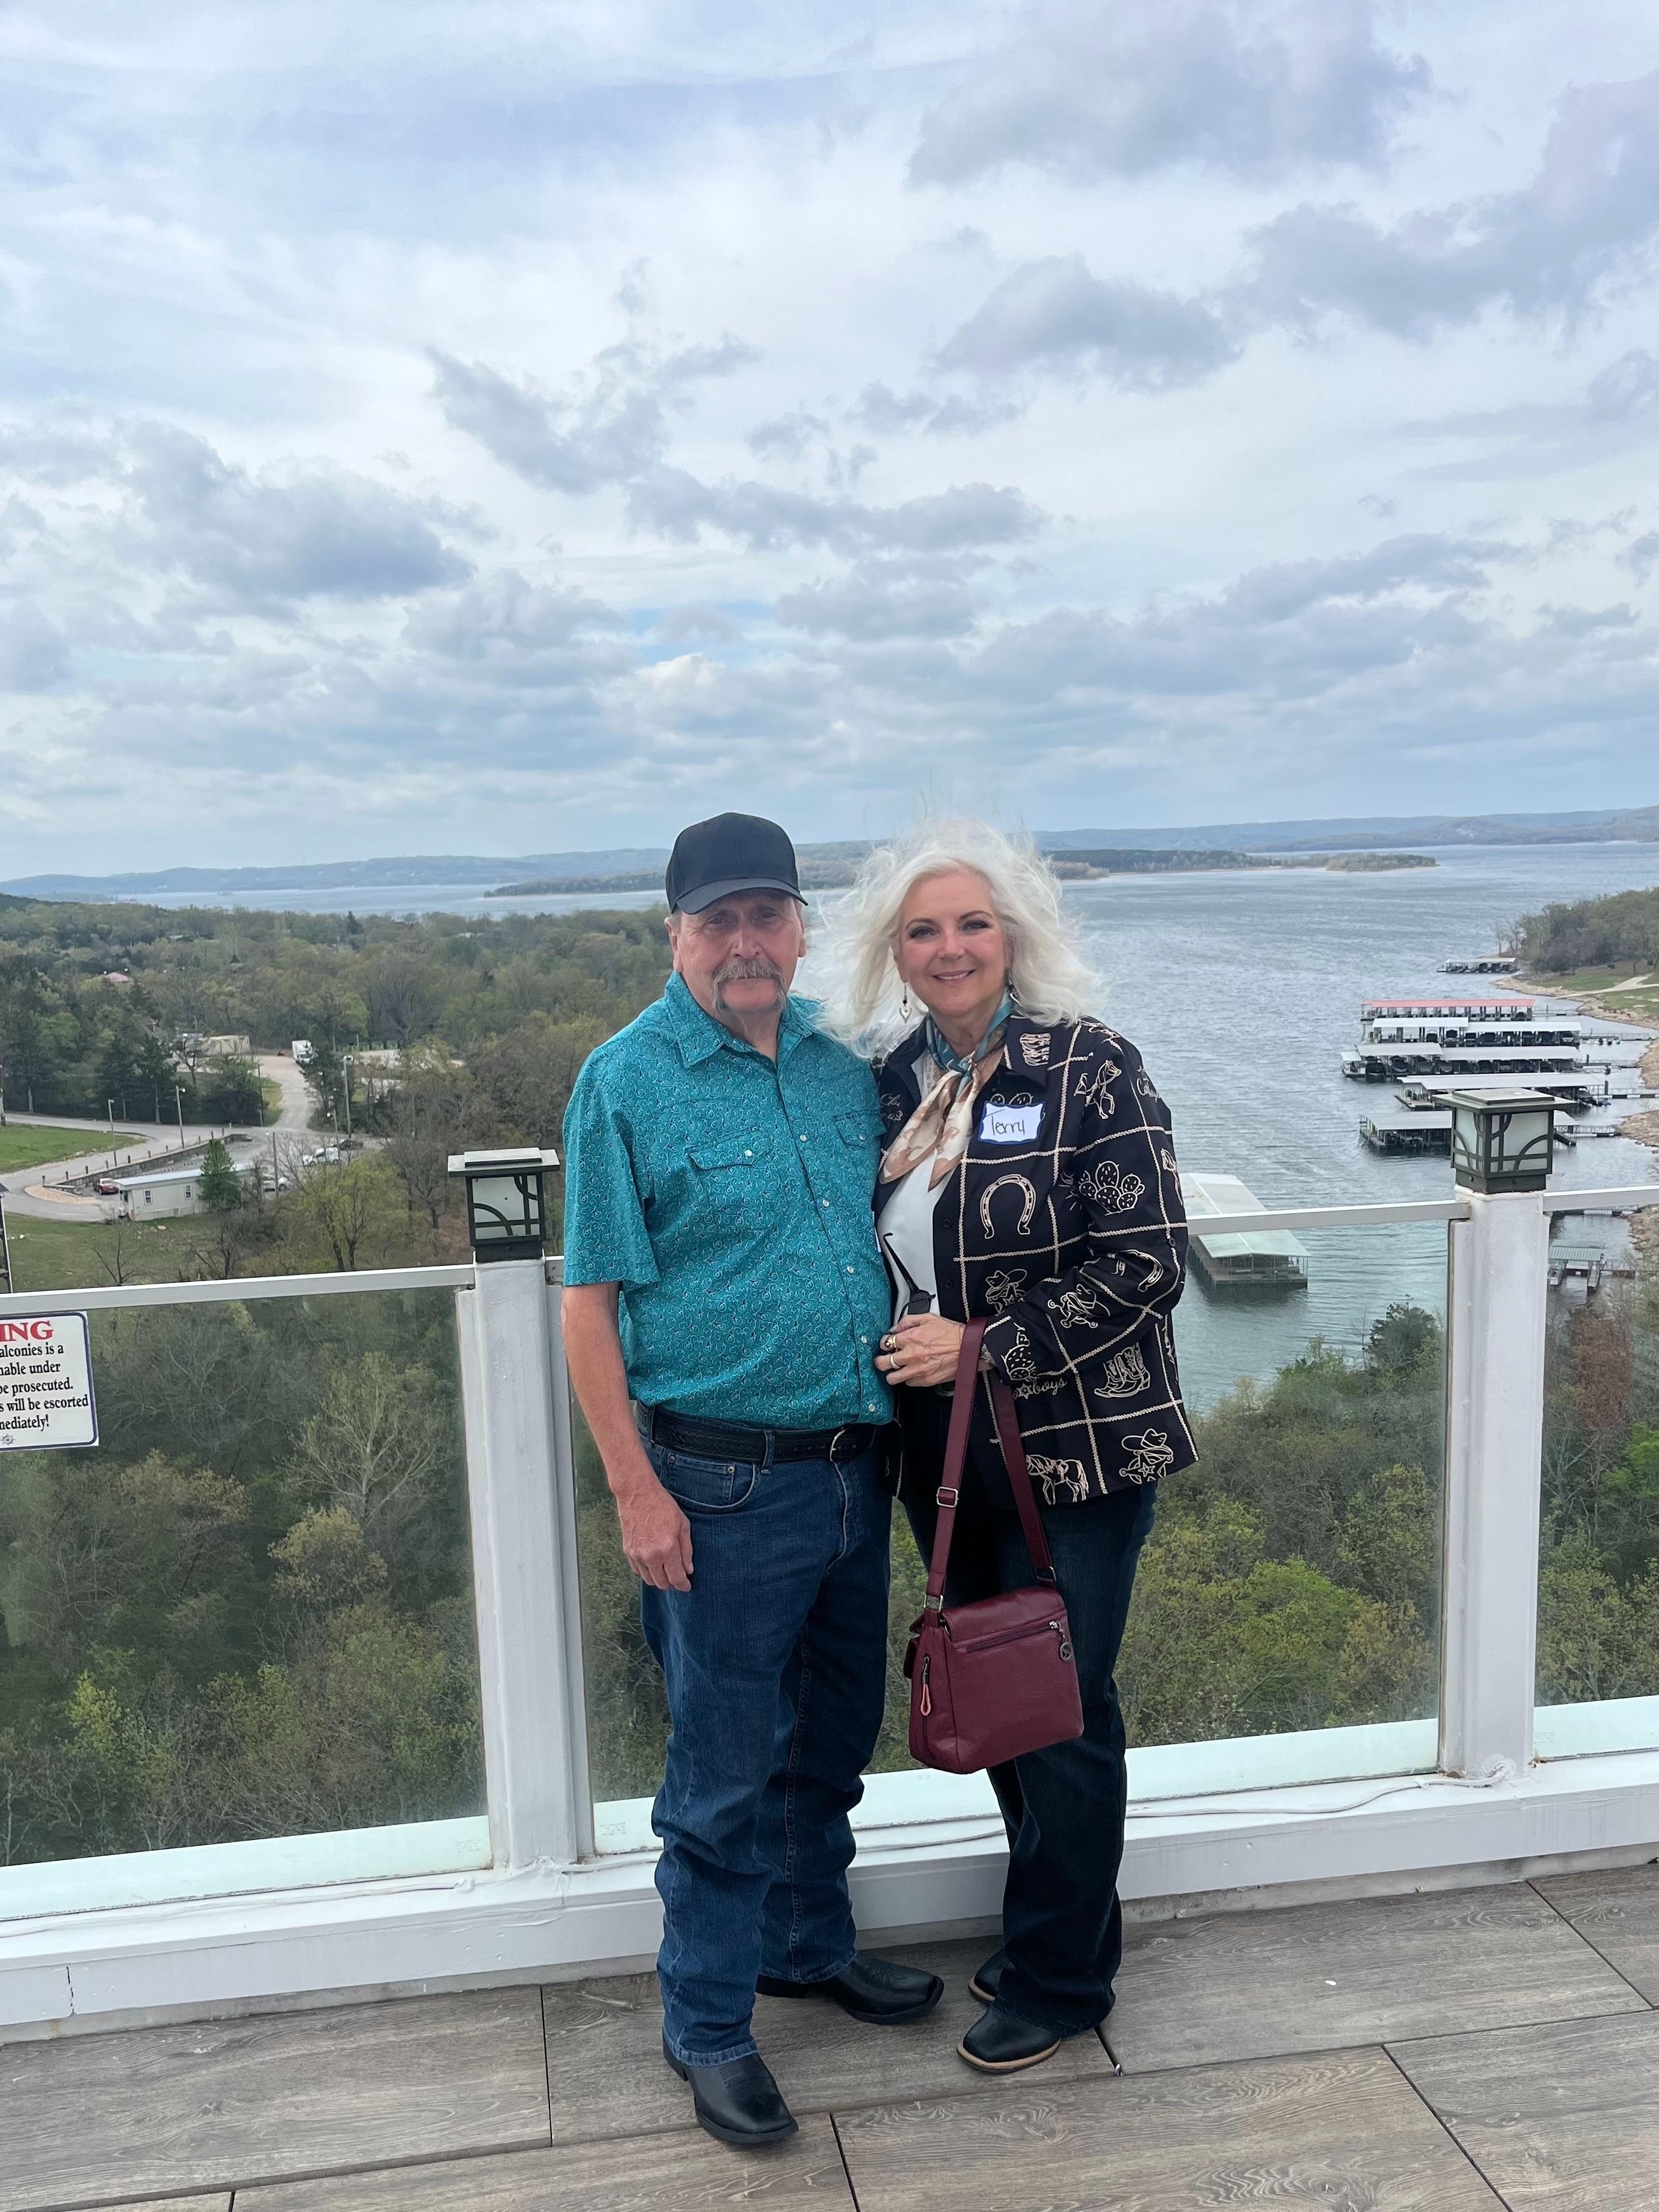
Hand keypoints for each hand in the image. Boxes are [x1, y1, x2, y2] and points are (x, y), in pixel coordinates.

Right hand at [614, 1474, 693, 1590]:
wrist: (638, 1494)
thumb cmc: (663, 1506)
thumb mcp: (683, 1525)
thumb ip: (686, 1550)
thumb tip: (688, 1570)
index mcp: (667, 1548)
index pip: (676, 1578)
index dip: (683, 1585)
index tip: (686, 1586)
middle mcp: (651, 1556)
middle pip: (662, 1583)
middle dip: (671, 1583)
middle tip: (677, 1577)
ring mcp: (637, 1555)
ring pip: (649, 1580)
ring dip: (659, 1579)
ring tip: (665, 1570)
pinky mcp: (627, 1551)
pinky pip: (638, 1571)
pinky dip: (647, 1572)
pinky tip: (653, 1564)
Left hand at [879, 1313, 968, 1388]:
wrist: (969, 1348)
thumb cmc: (953, 1334)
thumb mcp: (929, 1318)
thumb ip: (909, 1321)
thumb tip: (896, 1327)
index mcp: (911, 1337)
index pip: (885, 1343)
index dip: (884, 1343)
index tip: (886, 1345)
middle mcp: (911, 1355)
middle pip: (883, 1363)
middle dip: (880, 1361)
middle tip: (882, 1360)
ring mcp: (917, 1370)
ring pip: (892, 1378)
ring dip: (891, 1373)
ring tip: (894, 1370)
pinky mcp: (925, 1380)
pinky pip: (908, 1383)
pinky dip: (908, 1378)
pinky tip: (911, 1372)